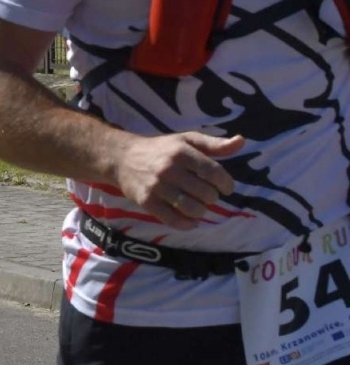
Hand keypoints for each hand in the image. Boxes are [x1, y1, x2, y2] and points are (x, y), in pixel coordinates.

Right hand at [108, 131, 244, 230]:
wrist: (122, 157)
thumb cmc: (160, 149)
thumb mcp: (186, 140)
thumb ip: (214, 144)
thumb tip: (241, 141)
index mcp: (181, 152)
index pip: (215, 173)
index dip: (226, 184)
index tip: (225, 187)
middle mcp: (169, 168)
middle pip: (207, 194)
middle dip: (211, 197)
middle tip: (205, 194)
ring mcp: (157, 186)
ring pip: (193, 209)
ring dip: (201, 211)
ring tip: (197, 206)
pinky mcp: (146, 201)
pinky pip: (174, 220)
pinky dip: (187, 224)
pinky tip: (189, 219)